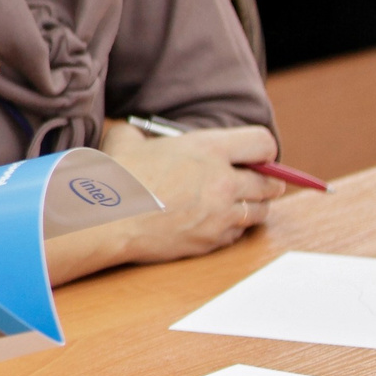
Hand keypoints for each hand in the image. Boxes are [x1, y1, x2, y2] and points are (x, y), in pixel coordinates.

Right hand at [98, 121, 281, 264]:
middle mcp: (223, 181)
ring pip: (260, 211)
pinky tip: (212, 221)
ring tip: (234, 202)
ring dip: (252, 206)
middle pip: (270, 183)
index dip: (263, 149)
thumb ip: (144, 135)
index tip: (256, 156)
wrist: (105, 218)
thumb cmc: (114, 177)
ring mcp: (221, 214)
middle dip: (265, 182)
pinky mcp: (213, 240)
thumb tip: (140, 136)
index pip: (263, 143)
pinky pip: (237, 233)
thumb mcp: (127, 140)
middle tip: (253, 181)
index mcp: (208, 149)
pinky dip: (231, 228)